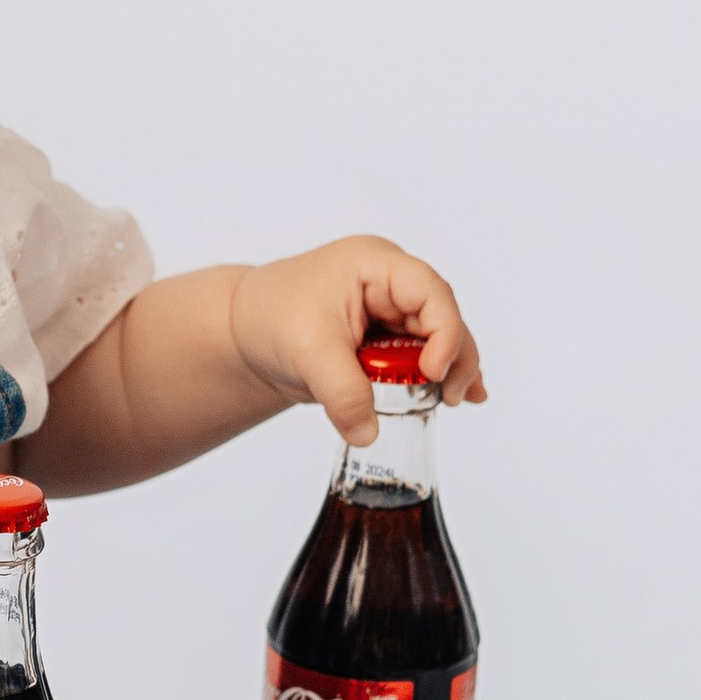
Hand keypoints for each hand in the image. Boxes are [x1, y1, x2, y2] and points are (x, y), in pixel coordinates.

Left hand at [225, 240, 485, 449]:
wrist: (244, 334)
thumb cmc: (269, 317)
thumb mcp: (307, 353)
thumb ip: (342, 393)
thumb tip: (367, 434)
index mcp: (374, 265)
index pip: (429, 291)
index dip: (443, 331)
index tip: (431, 371)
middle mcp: (390, 283)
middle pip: (442, 315)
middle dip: (455, 356)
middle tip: (453, 397)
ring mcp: (390, 310)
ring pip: (438, 337)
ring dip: (452, 369)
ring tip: (456, 401)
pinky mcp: (386, 339)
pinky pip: (421, 355)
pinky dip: (437, 376)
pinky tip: (455, 399)